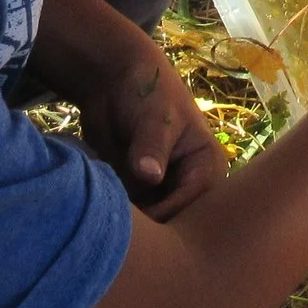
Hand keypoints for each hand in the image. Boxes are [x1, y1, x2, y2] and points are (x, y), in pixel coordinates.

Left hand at [69, 38, 227, 219]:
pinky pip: (128, 216)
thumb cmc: (146, 92)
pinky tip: (99, 202)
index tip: (130, 221)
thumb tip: (149, 176)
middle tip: (114, 215)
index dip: (164, 217)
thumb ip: (151, 147)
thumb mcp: (153, 117)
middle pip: (172, 224)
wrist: (114, 81)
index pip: (191, 207)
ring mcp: (161, 193)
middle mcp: (189, 186)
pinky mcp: (138, 195)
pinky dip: (114, 212)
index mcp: (208, 168)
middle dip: (146, 226)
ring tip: (105, 205)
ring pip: (147, 224)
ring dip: (127, 221)